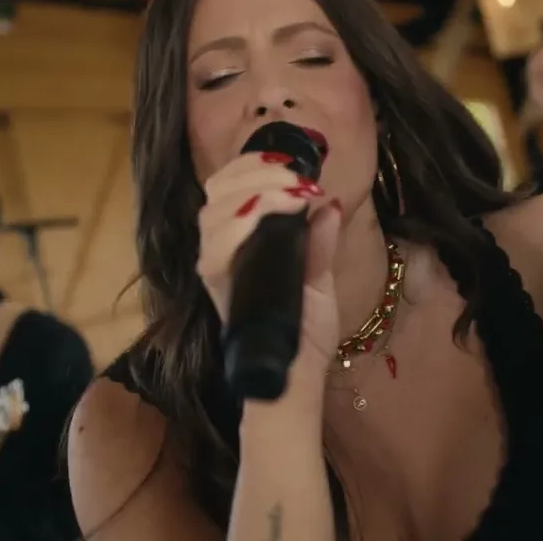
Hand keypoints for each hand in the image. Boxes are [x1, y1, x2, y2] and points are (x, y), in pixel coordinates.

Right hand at [196, 151, 344, 392]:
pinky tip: (264, 219)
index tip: (292, 162)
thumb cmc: (304, 334)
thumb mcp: (320, 282)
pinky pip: (212, 253)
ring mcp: (218, 271)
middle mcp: (223, 251)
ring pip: (212, 214)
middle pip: (217, 192)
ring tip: (290, 194)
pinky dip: (237, 229)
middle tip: (295, 178)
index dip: (253, 165)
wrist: (295, 381)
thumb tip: (329, 205)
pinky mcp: (218, 293)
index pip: (230, 187)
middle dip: (254, 171)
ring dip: (252, 193)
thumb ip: (320, 245)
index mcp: (243, 241)